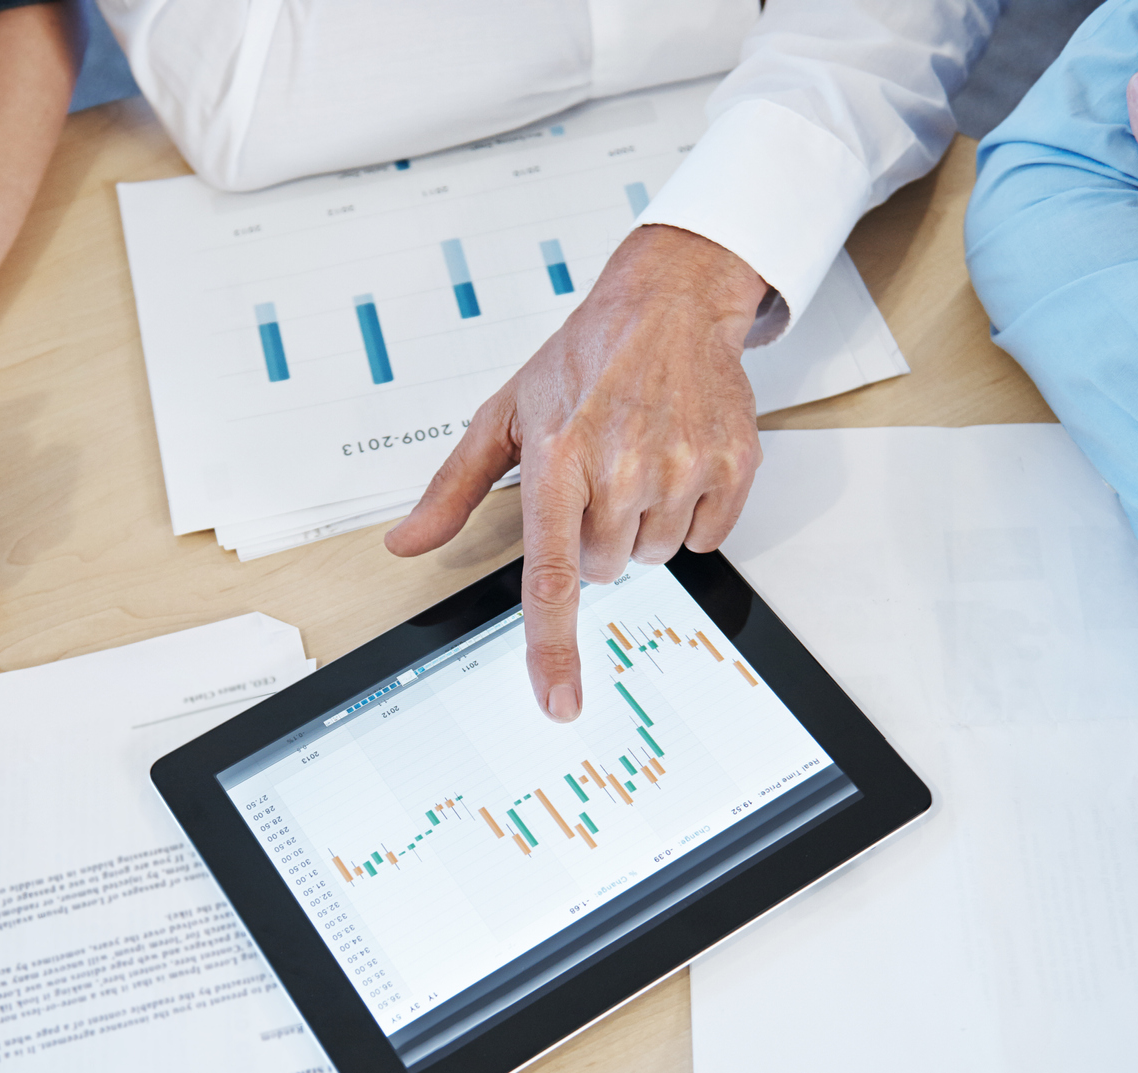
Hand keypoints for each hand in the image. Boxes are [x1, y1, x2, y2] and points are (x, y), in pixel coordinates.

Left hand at [385, 224, 767, 720]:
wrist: (668, 304)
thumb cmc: (583, 359)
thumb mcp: (504, 414)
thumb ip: (454, 489)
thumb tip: (406, 544)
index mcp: (557, 459)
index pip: (551, 578)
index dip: (553, 649)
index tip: (559, 703)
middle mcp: (621, 468)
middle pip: (603, 571)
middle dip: (594, 538)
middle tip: (597, 477)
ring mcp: (681, 468)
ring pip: (652, 558)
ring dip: (640, 526)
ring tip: (636, 460)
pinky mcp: (732, 466)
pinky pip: (705, 539)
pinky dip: (688, 514)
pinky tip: (674, 461)